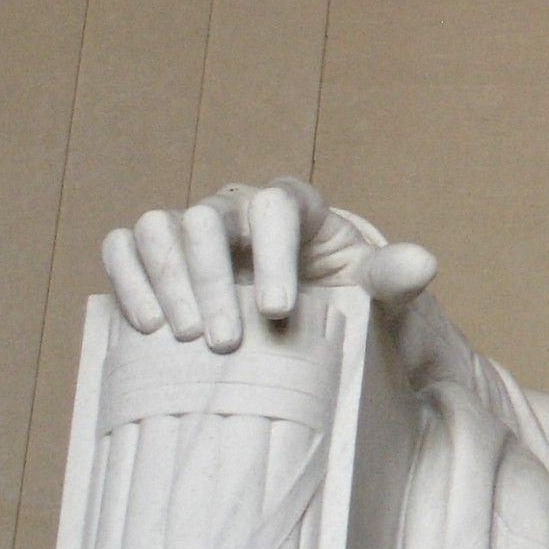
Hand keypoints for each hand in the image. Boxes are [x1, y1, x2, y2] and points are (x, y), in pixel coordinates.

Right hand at [100, 177, 436, 351]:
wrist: (307, 315)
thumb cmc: (342, 296)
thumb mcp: (375, 291)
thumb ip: (394, 276)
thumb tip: (424, 264)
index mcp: (294, 207)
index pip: (275, 207)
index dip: (273, 253)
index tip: (278, 310)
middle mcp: (236, 208)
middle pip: (207, 220)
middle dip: (212, 280)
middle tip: (225, 341)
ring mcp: (192, 229)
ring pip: (158, 227)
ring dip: (166, 280)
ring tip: (183, 337)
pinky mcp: (157, 255)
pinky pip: (124, 247)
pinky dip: (127, 278)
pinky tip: (146, 325)